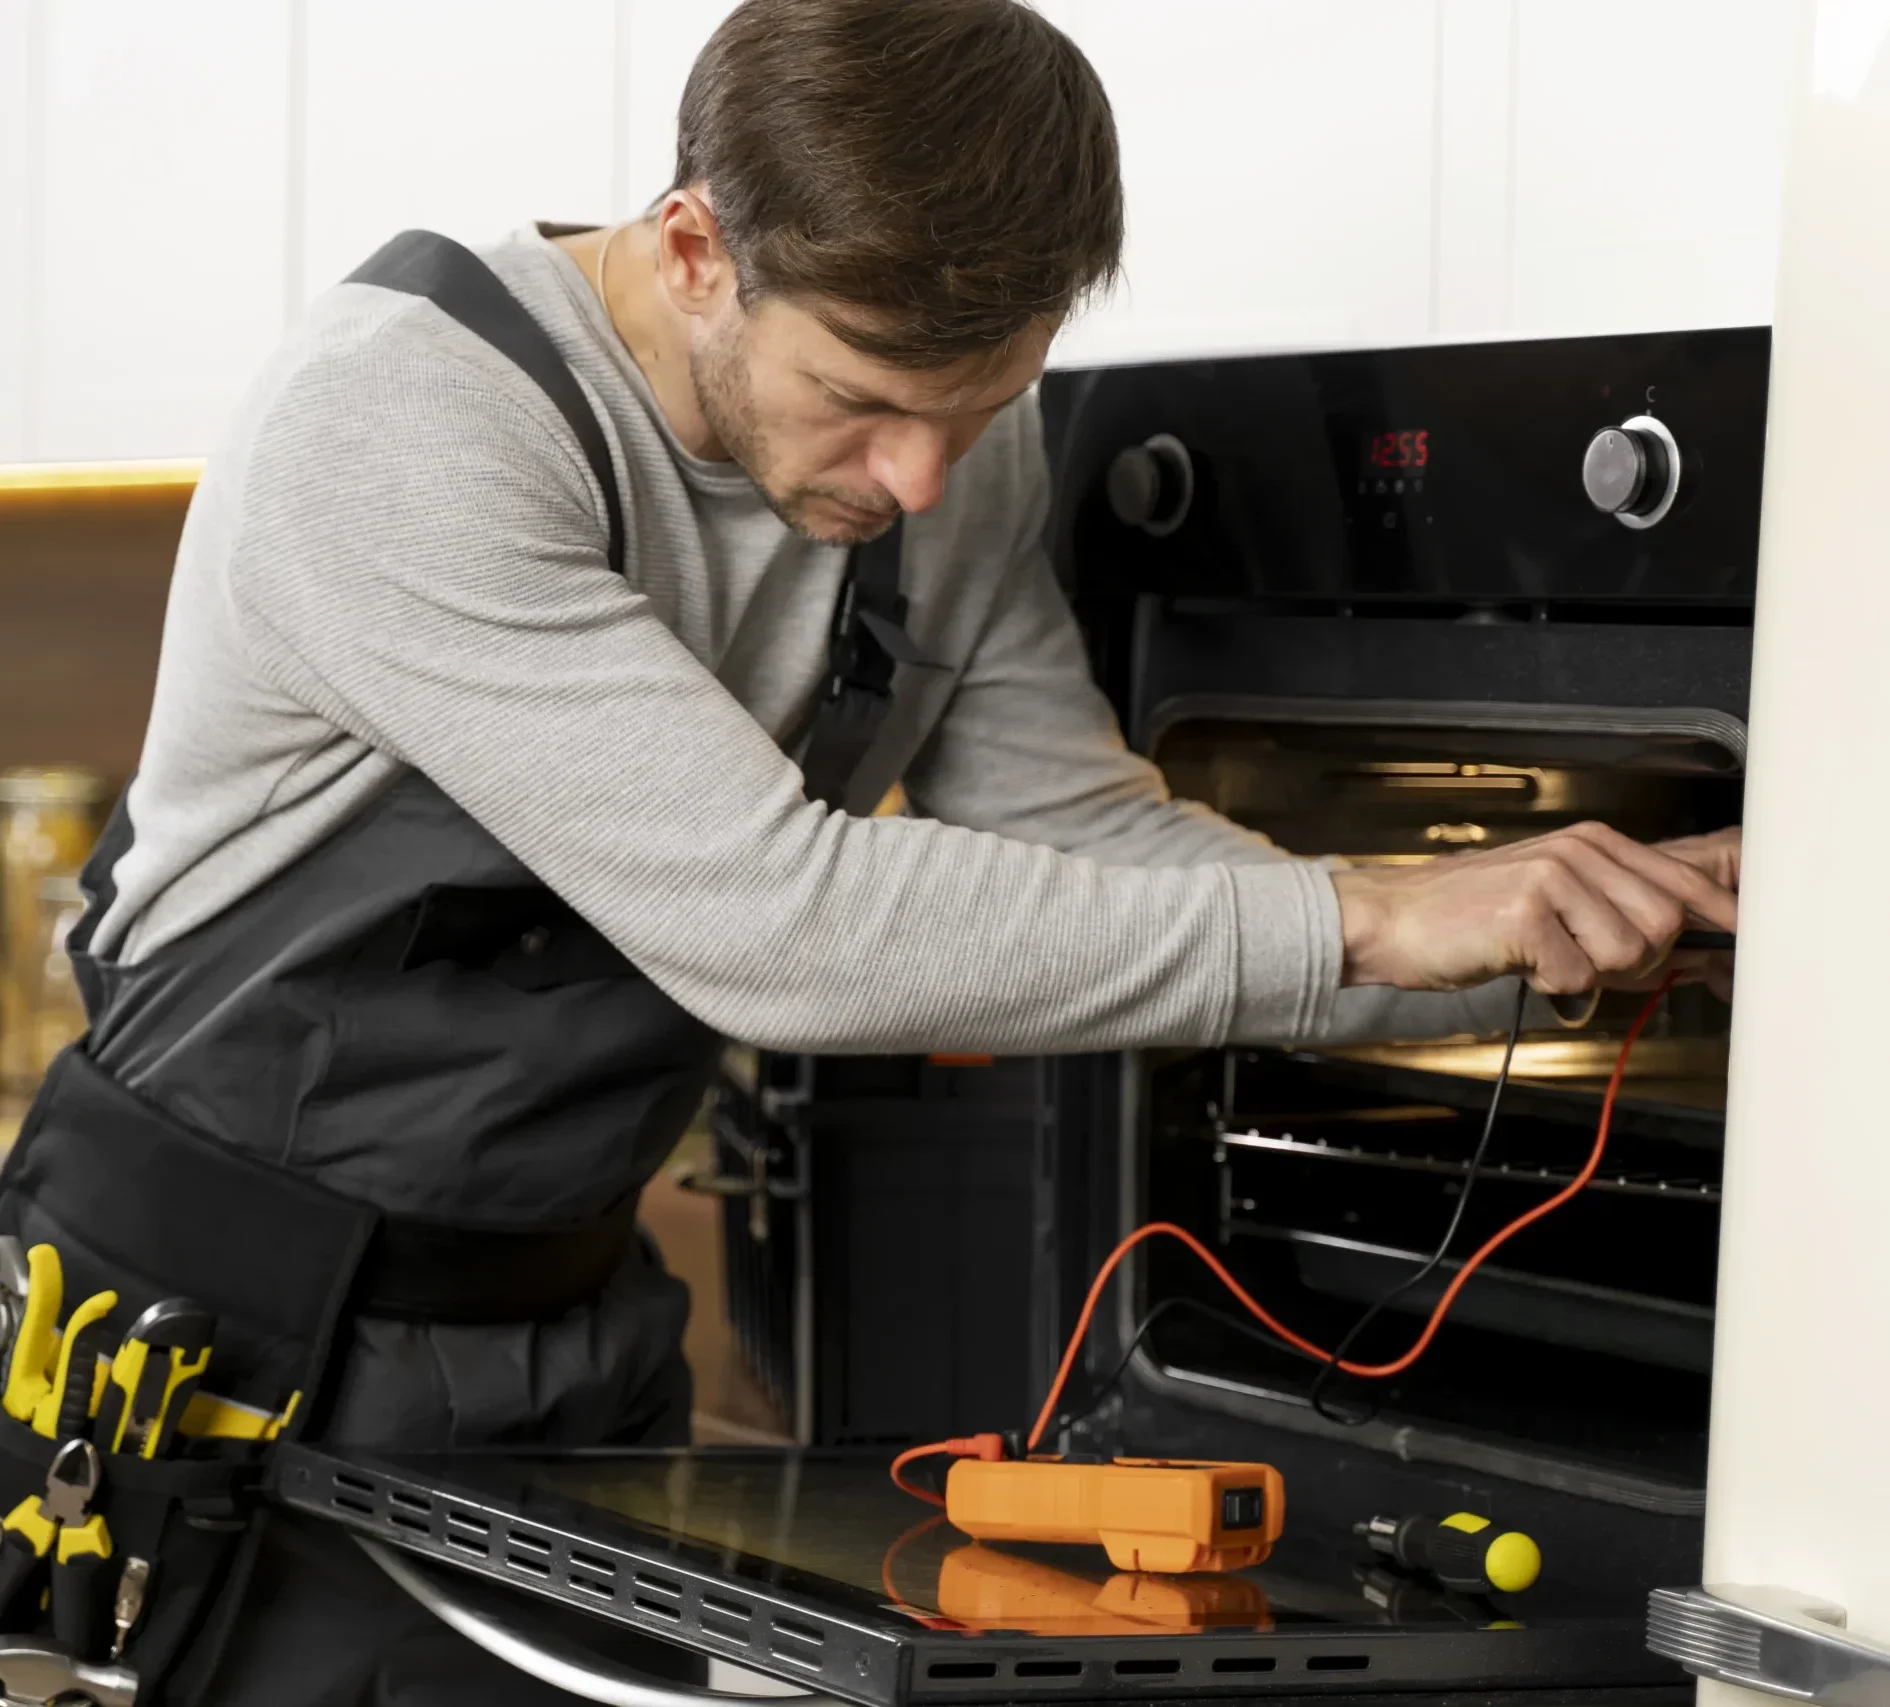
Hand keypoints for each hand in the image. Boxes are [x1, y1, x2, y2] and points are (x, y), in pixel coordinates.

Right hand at [1331, 822, 1738, 994]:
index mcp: (1590, 842)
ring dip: (1591, 973)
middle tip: (1584, 959)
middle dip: (1635, 959)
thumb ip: (1612, 909)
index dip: (1716, 914)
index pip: (1680, 879)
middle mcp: (1577, 851)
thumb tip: (1683, 944)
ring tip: (1546, 957)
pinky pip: (1578, 977)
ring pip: (1628, 951)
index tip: (1740, 935)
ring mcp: (1552, 878)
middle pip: (1663, 923)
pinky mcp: (1527, 913)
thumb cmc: (1467, 917)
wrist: (1391, 921)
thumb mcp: (1550, 897)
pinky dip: (1551, 986)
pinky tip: (1519, 963)